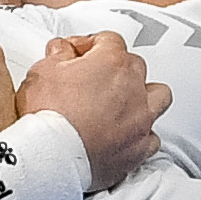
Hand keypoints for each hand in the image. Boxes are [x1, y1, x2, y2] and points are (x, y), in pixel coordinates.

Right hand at [14, 32, 163, 188]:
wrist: (53, 158)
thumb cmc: (48, 116)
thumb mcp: (41, 73)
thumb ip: (57, 56)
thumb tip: (61, 51)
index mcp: (111, 63)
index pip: (108, 41)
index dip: (89, 45)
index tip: (75, 55)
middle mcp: (133, 88)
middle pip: (135, 66)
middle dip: (116, 69)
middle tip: (93, 78)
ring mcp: (139, 119)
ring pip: (159, 97)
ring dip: (144, 96)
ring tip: (125, 103)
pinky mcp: (138, 148)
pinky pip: (151, 138)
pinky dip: (140, 135)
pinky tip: (125, 136)